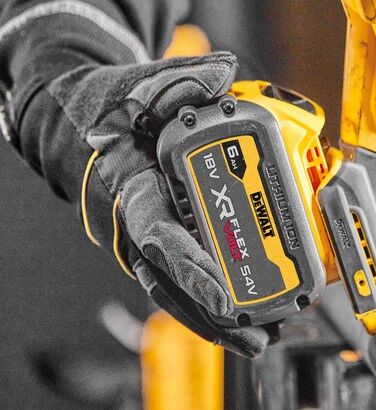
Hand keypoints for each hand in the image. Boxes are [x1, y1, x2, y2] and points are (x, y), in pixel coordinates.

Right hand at [16, 51, 268, 356]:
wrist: (83, 119)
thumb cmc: (111, 106)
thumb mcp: (143, 83)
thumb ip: (184, 77)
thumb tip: (225, 72)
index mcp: (131, 188)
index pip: (159, 237)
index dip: (192, 268)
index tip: (226, 294)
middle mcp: (135, 220)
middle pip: (171, 281)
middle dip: (213, 312)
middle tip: (258, 331)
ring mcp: (146, 233)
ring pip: (176, 288)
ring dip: (213, 317)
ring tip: (258, 338)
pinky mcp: (160, 234)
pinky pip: (181, 275)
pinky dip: (206, 297)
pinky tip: (239, 310)